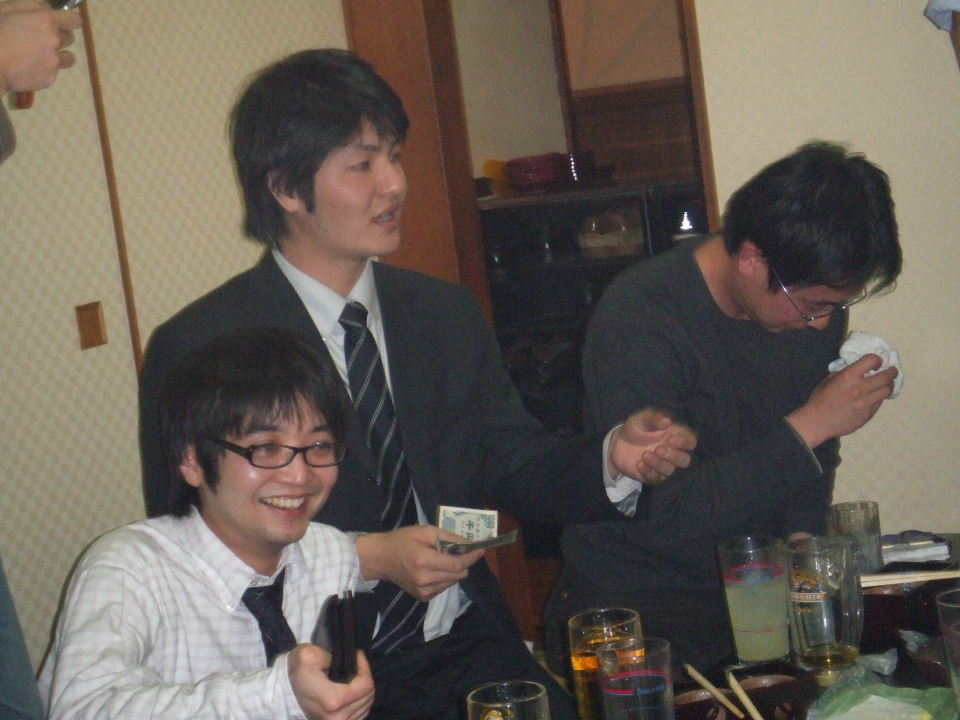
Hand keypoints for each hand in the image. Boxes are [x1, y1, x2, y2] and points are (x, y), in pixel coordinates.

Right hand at [0, 0, 81, 93]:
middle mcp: (55, 41)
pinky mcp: (50, 78)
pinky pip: (54, 72)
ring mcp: (54, 62)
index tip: (65, 22)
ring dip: (58, 55)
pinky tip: (28, 68)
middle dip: (59, 37)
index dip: (70, 20)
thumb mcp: (7, 9)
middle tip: (42, 38)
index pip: (74, 20)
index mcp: (46, 21)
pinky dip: (45, 70)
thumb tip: (47, 8)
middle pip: (70, 38)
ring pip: (68, 58)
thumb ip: (31, 6)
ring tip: (40, 55)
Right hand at [289, 645, 374, 719]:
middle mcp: (339, 718)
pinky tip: (350, 691)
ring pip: (367, 705)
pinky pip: (360, 713)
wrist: (284, 695)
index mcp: (333, 700)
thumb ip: (333, 655)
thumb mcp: (309, 654)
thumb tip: (349, 660)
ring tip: (351, 677)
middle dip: (364, 677)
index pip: (366, 684)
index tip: (356, 656)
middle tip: (355, 665)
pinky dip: (359, 701)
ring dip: (362, 689)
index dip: (364, 667)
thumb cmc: (297, 673)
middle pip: (369, 695)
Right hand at [354, 525, 483, 600]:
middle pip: (458, 575)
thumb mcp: (425, 531)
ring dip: (454, 570)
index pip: (457, 564)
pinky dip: (445, 578)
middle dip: (464, 562)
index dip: (471, 557)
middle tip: (459, 551)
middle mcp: (425, 579)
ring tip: (441, 559)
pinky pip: (444, 587)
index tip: (481, 549)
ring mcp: (423, 591)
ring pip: (453, 582)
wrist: (381, 558)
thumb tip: (470, 544)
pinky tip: (434, 569)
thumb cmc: (403, 540)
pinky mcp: (422, 597)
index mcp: (424, 560)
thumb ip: (448, 538)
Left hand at [608, 408, 696, 483]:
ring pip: (669, 470)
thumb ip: (655, 418)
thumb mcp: (642, 418)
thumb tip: (668, 420)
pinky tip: (639, 464)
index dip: (685, 442)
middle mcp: (673, 452)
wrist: (618, 442)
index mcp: (676, 436)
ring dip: (658, 464)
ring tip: (645, 455)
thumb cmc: (636, 428)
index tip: (672, 439)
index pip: (690, 442)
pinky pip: (655, 478)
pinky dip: (648, 472)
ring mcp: (663, 465)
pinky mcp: (652, 475)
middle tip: (659, 449)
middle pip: (684, 460)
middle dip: (673, 456)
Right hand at [787, 353, 897, 448]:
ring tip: (886, 384)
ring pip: (887, 390)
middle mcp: (860, 388)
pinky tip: (875, 396)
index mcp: (848, 377)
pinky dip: (879, 397)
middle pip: (886, 377)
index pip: (871, 360)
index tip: (877, 362)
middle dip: (892, 372)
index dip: (877, 359)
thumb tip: (859, 370)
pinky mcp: (868, 414)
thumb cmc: (820, 399)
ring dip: (888, 385)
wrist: (818, 422)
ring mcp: (866, 402)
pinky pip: (880, 402)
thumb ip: (845, 373)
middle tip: (891, 371)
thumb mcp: (829, 380)